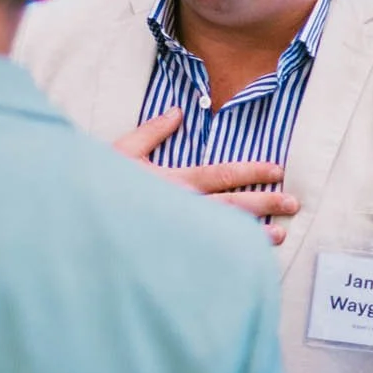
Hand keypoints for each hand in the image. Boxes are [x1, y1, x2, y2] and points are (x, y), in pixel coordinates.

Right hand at [115, 107, 297, 245]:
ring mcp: (178, 232)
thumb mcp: (123, 151)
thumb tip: (178, 112)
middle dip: (266, 202)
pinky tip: (247, 260)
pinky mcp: (171, 251)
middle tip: (293, 203)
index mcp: (172, 180)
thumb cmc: (98, 183)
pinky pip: (207, 254)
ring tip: (279, 234)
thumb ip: (152, 132)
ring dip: (254, 233)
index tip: (276, 170)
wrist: (79, 220)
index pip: (221, 174)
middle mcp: (181, 207)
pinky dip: (228, 255)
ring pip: (224, 232)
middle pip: (232, 204)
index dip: (251, 171)